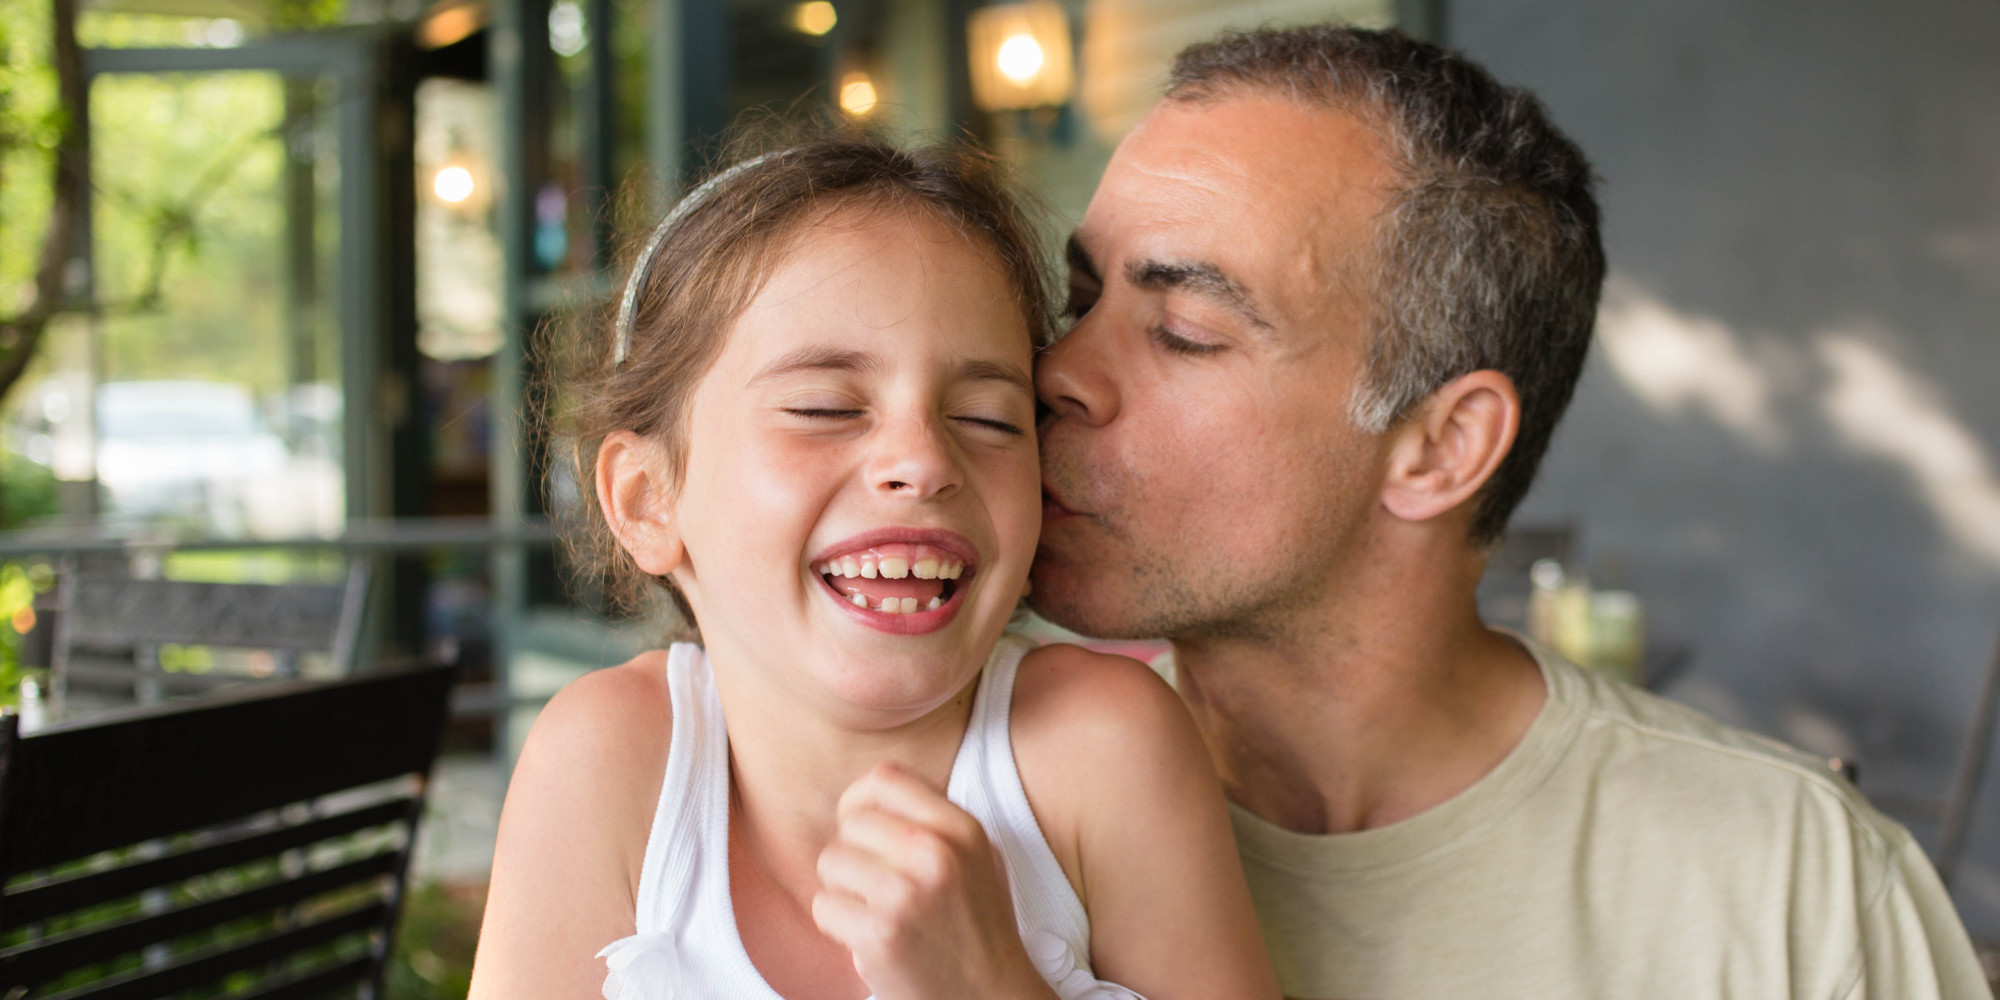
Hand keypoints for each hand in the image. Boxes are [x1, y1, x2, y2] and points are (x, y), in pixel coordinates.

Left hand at [812, 762, 1057, 999]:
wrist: (989, 993)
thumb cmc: (976, 923)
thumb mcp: (976, 856)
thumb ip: (930, 820)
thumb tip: (865, 796)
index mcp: (961, 829)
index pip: (885, 778)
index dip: (859, 799)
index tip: (859, 827)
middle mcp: (936, 854)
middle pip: (850, 824)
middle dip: (853, 854)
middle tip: (876, 886)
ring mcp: (907, 895)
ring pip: (830, 862)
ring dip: (843, 890)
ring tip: (875, 911)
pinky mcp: (880, 934)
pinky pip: (824, 906)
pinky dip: (838, 925)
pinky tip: (870, 936)